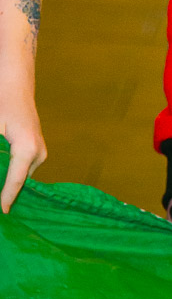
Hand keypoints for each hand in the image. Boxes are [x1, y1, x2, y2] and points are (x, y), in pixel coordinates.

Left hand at [0, 88, 46, 212]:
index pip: (15, 182)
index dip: (5, 200)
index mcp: (28, 149)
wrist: (15, 83)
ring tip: (1, 193)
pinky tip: (3, 177)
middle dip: (5, 191)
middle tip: (1, 204)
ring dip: (7, 182)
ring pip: (19, 177)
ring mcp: (40, 152)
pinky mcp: (37, 150)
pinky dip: (10, 175)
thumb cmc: (1, 104)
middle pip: (18, 182)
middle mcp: (38, 153)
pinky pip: (22, 169)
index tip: (2, 215)